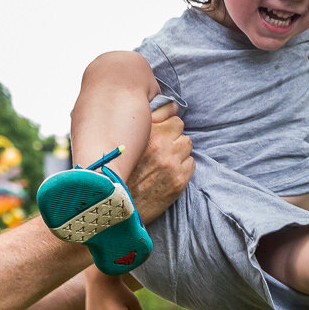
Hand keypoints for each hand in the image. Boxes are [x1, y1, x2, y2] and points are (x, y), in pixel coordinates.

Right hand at [124, 102, 192, 222]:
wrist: (118, 204)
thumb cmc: (121, 169)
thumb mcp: (129, 139)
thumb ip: (151, 119)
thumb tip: (173, 105)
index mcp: (149, 135)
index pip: (175, 120)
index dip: (168, 128)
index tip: (161, 135)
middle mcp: (162, 148)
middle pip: (183, 133)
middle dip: (175, 139)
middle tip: (162, 150)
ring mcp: (172, 165)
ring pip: (187, 148)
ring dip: (179, 152)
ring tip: (164, 161)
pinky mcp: (179, 181)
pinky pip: (191, 164)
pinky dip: (182, 167)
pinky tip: (168, 172)